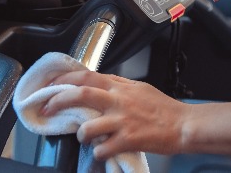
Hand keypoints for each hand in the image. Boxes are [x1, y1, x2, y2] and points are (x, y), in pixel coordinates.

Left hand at [42, 70, 188, 159]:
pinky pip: (102, 149)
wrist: (184, 124)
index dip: (63, 80)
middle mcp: (118, 101)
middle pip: (81, 95)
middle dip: (58, 101)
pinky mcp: (129, 140)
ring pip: (88, 127)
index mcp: (120, 87)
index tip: (50, 87)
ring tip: (83, 137)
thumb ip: (117, 85)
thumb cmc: (163, 108)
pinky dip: (97, 153)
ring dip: (80, 134)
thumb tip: (98, 82)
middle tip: (46, 109)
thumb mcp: (139, 88)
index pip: (85, 76)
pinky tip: (101, 152)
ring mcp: (122, 121)